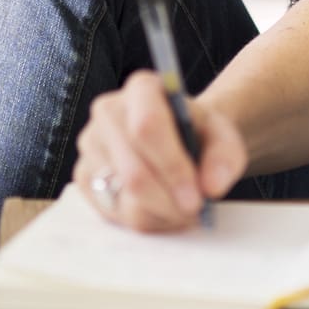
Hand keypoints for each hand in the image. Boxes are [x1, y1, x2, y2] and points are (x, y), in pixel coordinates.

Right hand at [72, 69, 247, 232]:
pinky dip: (143, 220)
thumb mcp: (223, 137)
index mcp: (142, 89)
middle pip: (132, 170)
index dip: (172, 166)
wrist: (179, 139)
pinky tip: (160, 210)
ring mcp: (90, 144)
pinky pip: (111, 212)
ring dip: (159, 213)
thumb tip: (211, 186)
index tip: (197, 196)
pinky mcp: (83, 175)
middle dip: (168, 201)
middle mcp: (107, 110)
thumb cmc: (198, 135)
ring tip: (181, 209)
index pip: (147, 127)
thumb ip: (225, 157)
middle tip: (194, 213)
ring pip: (123, 197)